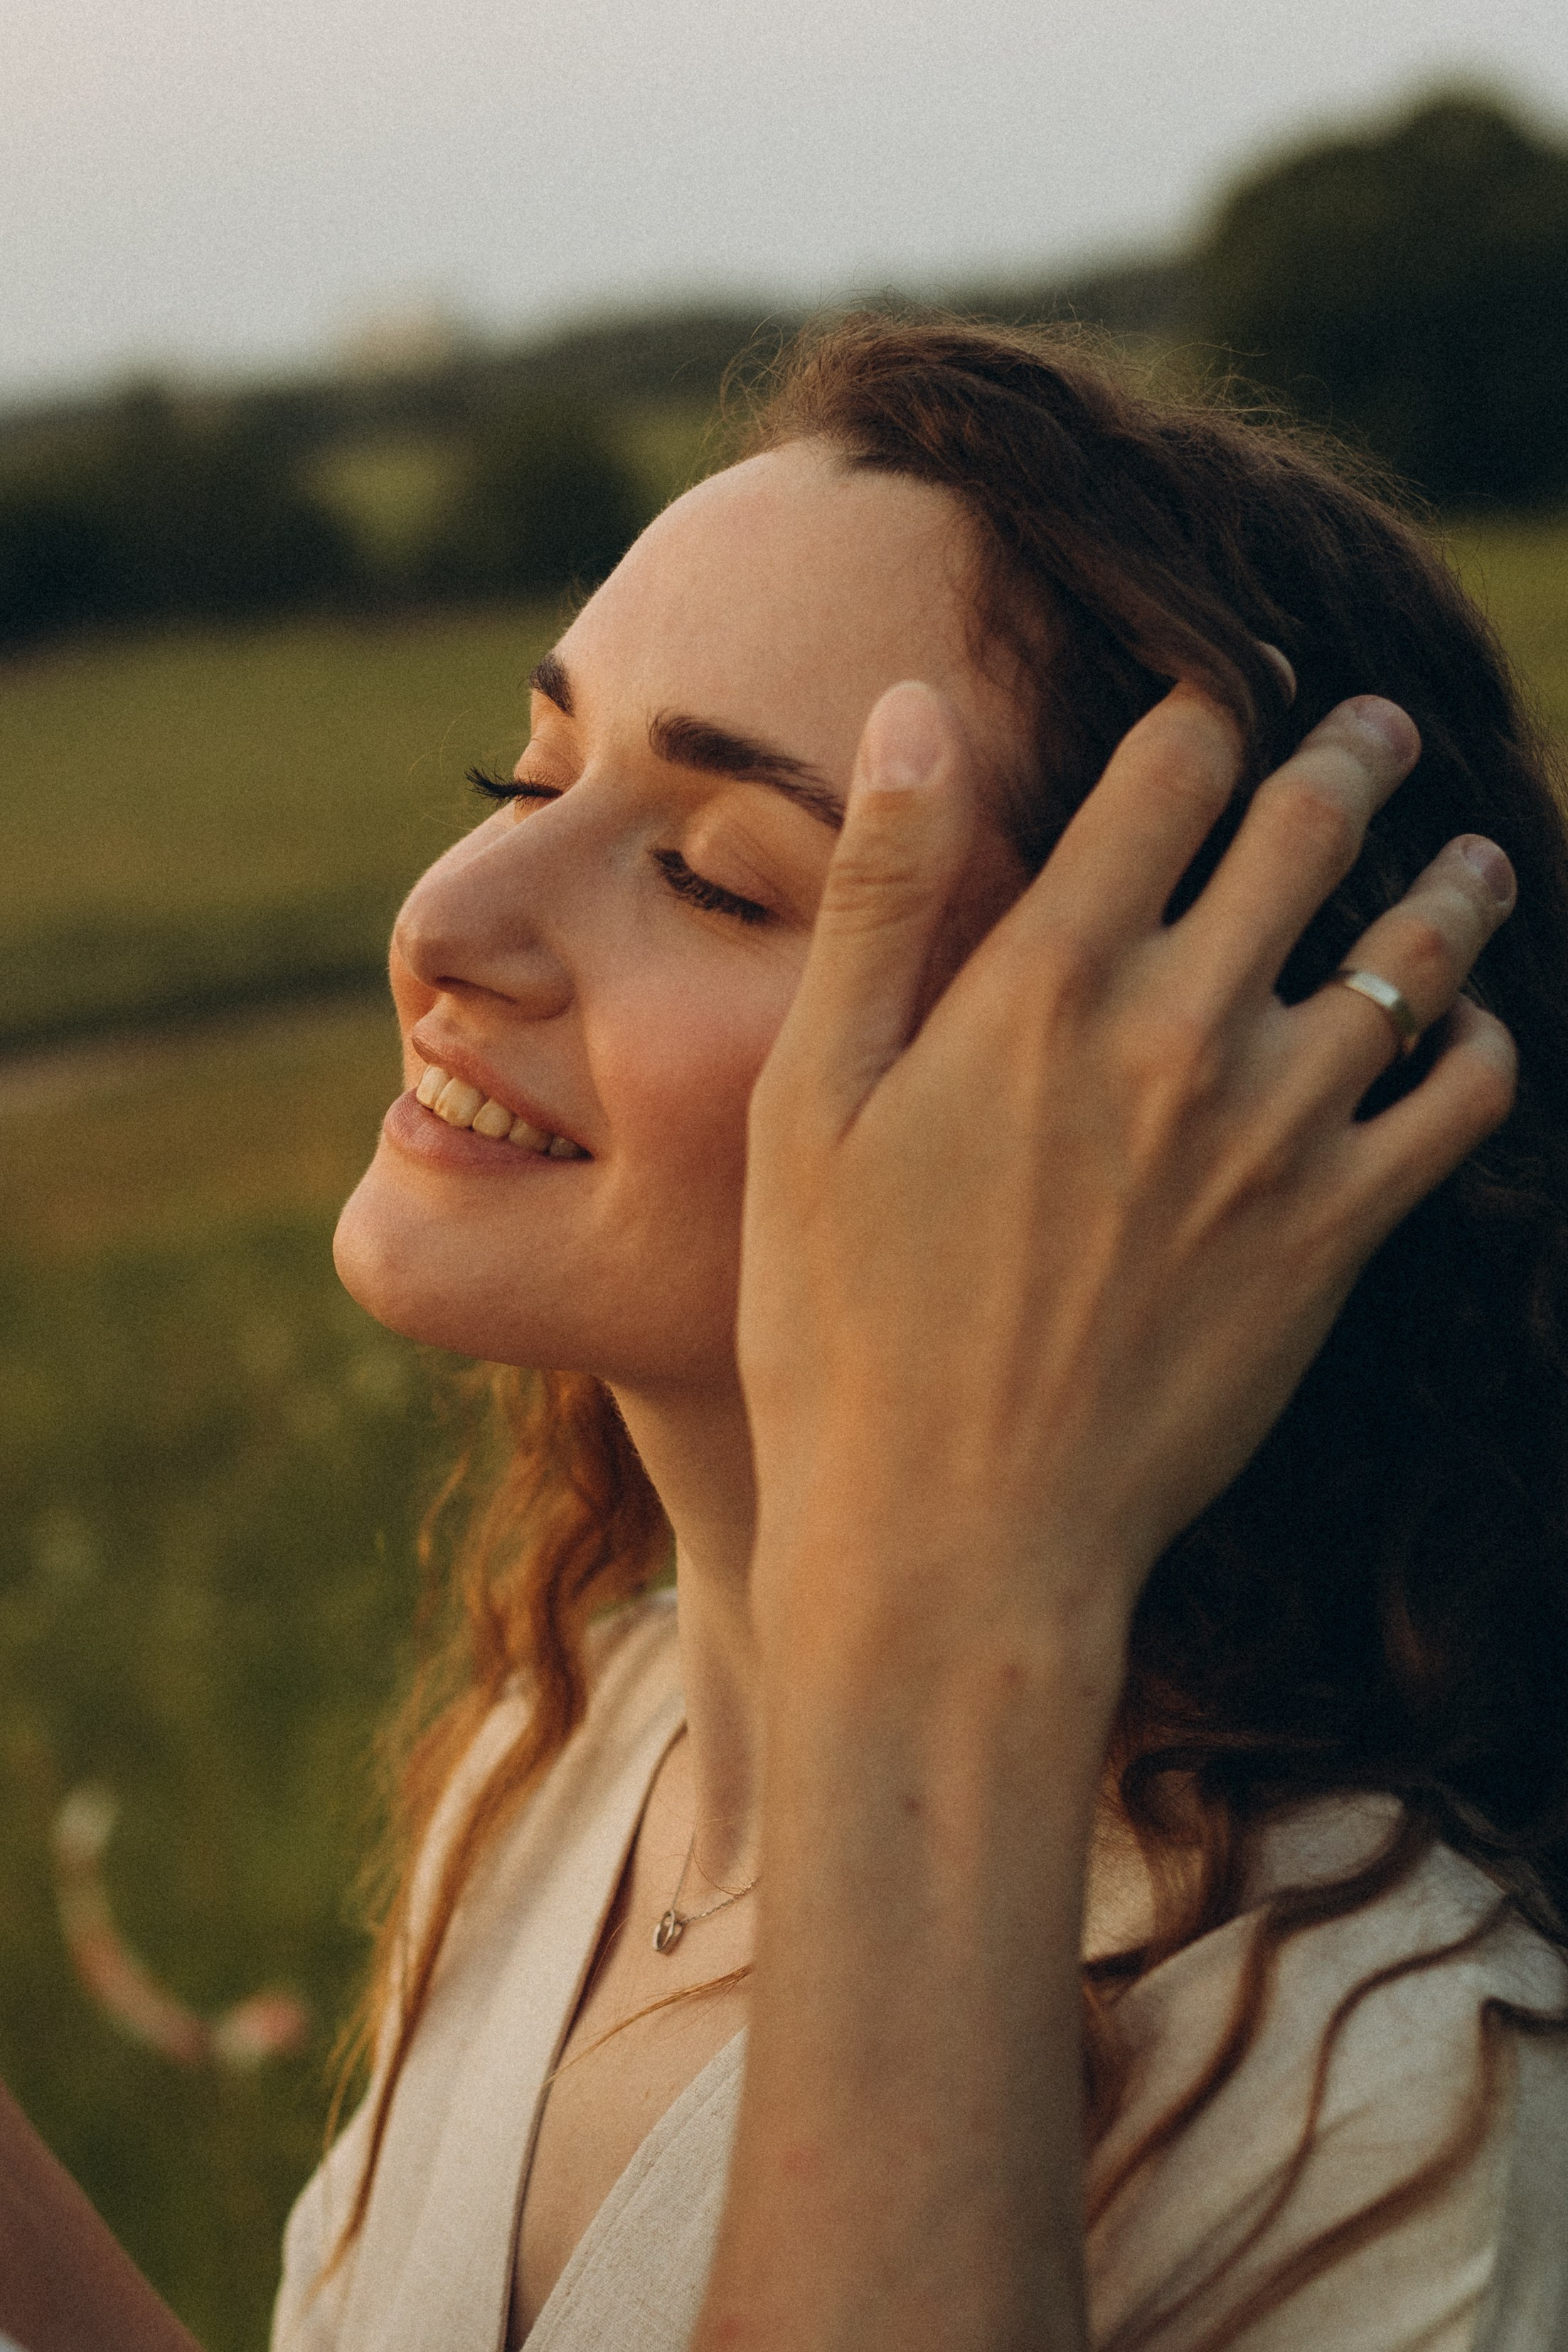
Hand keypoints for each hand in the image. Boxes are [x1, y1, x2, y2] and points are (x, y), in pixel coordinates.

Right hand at [739, 678, 1516, 1661]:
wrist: (953, 1540)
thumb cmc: (844, 1326)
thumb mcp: (811, 1100)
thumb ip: (877, 894)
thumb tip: (911, 708)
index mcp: (1046, 979)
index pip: (1171, 767)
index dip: (1209, 702)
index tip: (1230, 685)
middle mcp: (1180, 1031)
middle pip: (1311, 831)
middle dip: (1350, 753)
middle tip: (1373, 719)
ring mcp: (1275, 1136)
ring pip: (1411, 954)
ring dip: (1451, 882)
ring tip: (1474, 849)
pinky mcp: (1334, 1239)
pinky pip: (1456, 1105)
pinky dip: (1477, 1047)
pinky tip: (1469, 1032)